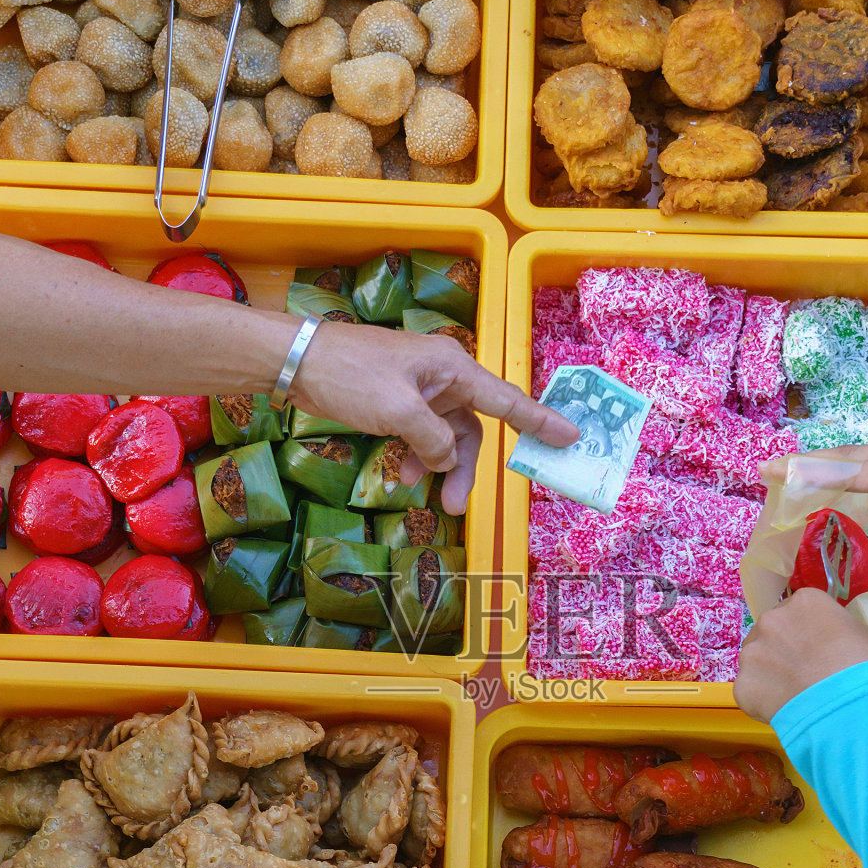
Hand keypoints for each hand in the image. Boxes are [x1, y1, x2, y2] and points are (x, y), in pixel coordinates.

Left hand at [294, 321, 578, 513]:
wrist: (297, 361)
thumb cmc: (349, 375)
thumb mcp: (397, 411)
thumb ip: (433, 439)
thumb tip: (447, 459)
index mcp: (452, 368)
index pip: (507, 399)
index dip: (540, 421)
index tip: (571, 436)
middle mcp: (443, 377)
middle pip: (473, 429)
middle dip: (464, 468)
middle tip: (453, 505)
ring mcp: (420, 390)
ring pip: (446, 437)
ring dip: (438, 467)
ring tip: (423, 497)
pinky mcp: (398, 402)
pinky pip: (421, 436)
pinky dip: (416, 457)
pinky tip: (401, 478)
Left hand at [734, 589, 867, 722]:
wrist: (847, 710)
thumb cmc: (865, 668)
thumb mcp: (867, 635)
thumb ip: (844, 629)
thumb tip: (837, 639)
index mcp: (803, 602)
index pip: (800, 611)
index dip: (809, 631)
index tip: (819, 649)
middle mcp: (771, 620)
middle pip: (773, 632)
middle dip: (785, 650)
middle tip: (805, 673)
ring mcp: (752, 653)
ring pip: (757, 660)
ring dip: (771, 673)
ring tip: (794, 694)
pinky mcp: (742, 685)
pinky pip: (751, 690)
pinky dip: (764, 701)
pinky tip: (784, 710)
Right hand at [762, 443, 867, 567]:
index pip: (850, 472)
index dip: (810, 476)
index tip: (774, 474)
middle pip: (849, 456)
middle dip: (807, 463)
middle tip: (767, 470)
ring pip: (864, 459)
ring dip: (830, 469)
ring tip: (797, 480)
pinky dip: (857, 478)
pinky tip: (849, 495)